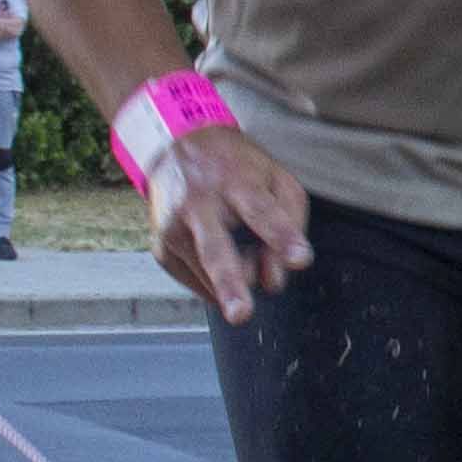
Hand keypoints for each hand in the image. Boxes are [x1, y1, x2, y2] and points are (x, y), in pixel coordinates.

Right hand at [145, 122, 314, 323]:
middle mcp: (197, 205)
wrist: (177, 147)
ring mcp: (173, 229)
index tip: (300, 259)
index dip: (282, 236)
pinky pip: (198, 283)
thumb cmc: (237, 168)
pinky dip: (217, 281)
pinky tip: (221, 251)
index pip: (261, 211)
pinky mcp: (161, 250)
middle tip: (241, 314)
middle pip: (216, 250)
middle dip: (230, 283)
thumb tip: (275, 278)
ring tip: (244, 248)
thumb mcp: (277, 178)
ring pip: (210, 276)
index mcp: (234, 181)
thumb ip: (290, 223)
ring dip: (238, 278)